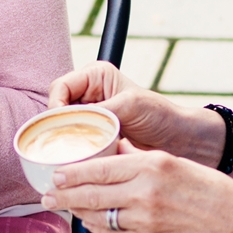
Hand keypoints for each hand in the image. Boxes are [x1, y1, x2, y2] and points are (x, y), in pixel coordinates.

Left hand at [41, 139, 232, 232]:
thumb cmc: (205, 187)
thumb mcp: (172, 161)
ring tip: (67, 207)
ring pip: (97, 216)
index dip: (71, 174)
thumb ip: (138, 157)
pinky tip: (91, 221)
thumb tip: (112, 149)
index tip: (55, 175)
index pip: (98, 168)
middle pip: (90, 195)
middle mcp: (144, 192)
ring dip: (78, 213)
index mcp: (150, 166)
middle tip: (46, 195)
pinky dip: (97, 227)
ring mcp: (144, 218)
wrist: (232, 221)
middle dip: (63, 196)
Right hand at [48, 62, 196, 154]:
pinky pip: (73, 142)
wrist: (176, 140)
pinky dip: (74, 150)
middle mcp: (88, 94)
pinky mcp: (92, 136)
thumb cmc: (159, 115)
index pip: (61, 87)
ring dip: (65, 139)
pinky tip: (79, 157)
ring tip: (71, 151)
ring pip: (62, 127)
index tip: (59, 124)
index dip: (56, 105)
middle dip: (57, 124)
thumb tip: (73, 122)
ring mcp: (89, 117)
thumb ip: (99, 111)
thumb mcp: (129, 106)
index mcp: (95, 76)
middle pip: (57, 108)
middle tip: (62, 141)